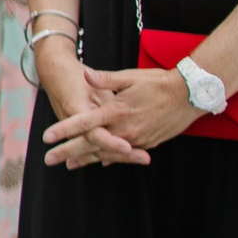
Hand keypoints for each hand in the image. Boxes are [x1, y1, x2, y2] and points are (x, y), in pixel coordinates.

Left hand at [43, 64, 199, 165]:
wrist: (190, 95)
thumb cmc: (158, 82)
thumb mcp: (130, 77)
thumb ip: (105, 78)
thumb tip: (85, 73)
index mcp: (117, 111)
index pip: (84, 123)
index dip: (64, 130)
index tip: (46, 137)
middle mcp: (125, 129)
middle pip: (91, 143)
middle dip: (68, 152)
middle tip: (49, 159)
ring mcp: (137, 138)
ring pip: (107, 152)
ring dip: (87, 159)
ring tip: (69, 164)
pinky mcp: (148, 142)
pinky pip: (124, 153)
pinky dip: (110, 157)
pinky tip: (100, 161)